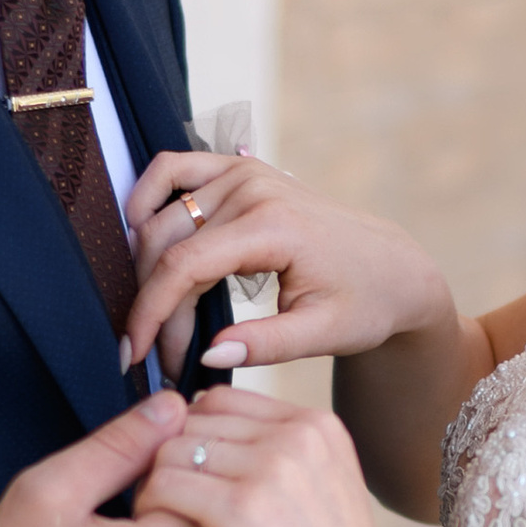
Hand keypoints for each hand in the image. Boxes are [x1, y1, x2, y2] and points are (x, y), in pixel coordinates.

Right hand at [123, 149, 455, 383]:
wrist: (392, 268)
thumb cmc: (364, 304)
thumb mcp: (324, 335)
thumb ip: (266, 345)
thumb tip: (207, 357)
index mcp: (273, 226)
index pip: (184, 266)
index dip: (150, 312)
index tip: (133, 354)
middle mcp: (252, 188)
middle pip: (166, 244)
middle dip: (152, 304)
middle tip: (161, 352)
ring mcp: (243, 172)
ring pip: (160, 215)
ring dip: (146, 267)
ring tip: (156, 312)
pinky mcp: (238, 170)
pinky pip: (173, 169)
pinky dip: (147, 199)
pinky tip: (141, 239)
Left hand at [136, 384, 431, 526]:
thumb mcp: (320, 492)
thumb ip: (276, 457)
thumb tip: (201, 438)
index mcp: (317, 425)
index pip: (220, 400)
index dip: (192, 438)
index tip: (190, 480)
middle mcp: (296, 435)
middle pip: (191, 421)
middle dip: (169, 461)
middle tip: (170, 509)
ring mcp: (272, 468)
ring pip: (170, 450)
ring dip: (155, 487)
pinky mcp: (243, 509)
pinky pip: (164, 486)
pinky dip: (151, 512)